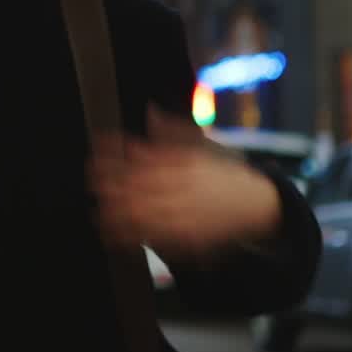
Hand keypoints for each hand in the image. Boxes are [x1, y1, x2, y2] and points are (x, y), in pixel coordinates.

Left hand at [89, 104, 281, 261]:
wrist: (259, 204)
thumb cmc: (223, 175)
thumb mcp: (201, 146)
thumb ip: (172, 131)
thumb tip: (151, 112)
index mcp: (182, 164)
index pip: (140, 158)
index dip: (114, 157)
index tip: (94, 156)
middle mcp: (181, 189)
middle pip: (136, 188)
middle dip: (110, 187)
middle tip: (92, 184)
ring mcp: (184, 214)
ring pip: (142, 216)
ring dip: (116, 215)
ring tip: (99, 213)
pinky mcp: (188, 238)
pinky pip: (156, 239)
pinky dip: (134, 238)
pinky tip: (115, 236)